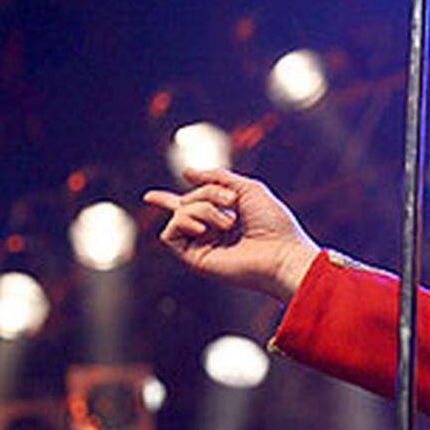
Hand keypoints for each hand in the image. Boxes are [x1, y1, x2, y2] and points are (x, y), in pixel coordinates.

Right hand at [143, 168, 319, 302]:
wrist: (280, 252)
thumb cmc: (272, 222)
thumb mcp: (248, 189)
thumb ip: (218, 178)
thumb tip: (186, 171)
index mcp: (224, 216)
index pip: (191, 205)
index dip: (168, 200)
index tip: (149, 196)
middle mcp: (210, 232)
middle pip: (189, 200)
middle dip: (210, 192)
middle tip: (233, 202)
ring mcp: (201, 245)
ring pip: (180, 213)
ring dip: (204, 208)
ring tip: (229, 222)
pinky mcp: (194, 258)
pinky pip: (170, 232)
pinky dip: (185, 222)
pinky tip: (204, 229)